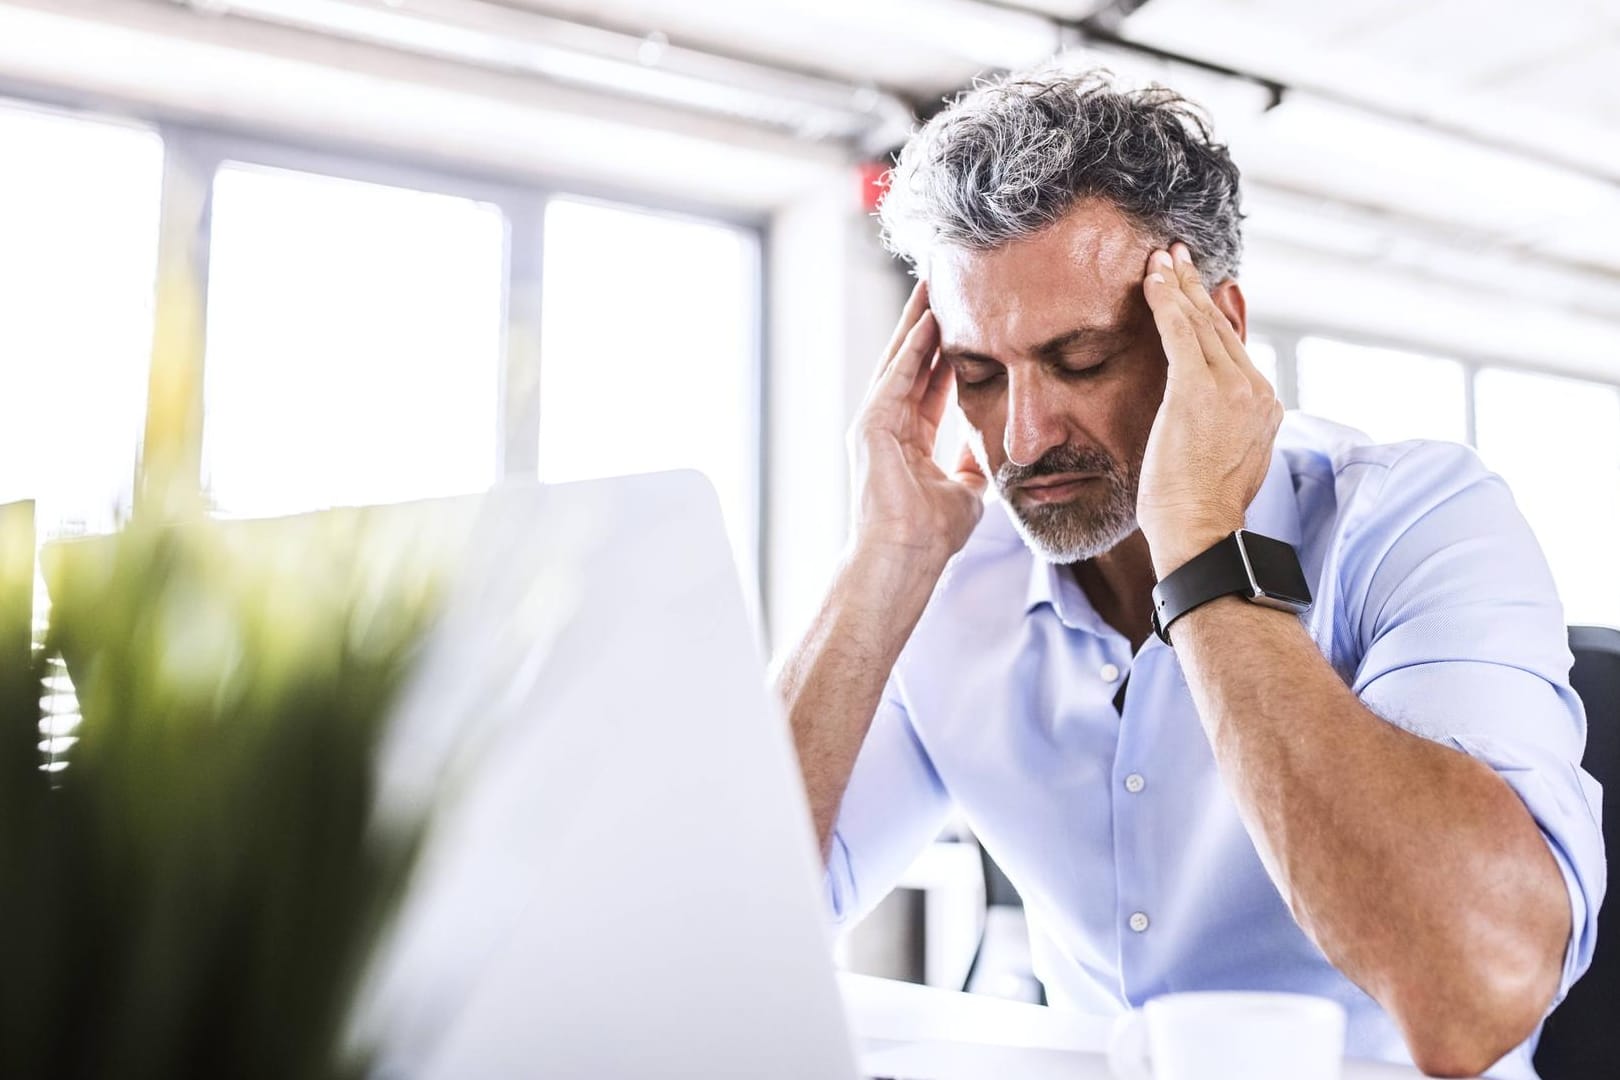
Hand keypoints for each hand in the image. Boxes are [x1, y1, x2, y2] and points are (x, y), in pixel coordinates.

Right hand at [847, 281, 988, 566]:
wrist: (906, 558)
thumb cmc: (932, 535)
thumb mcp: (967, 488)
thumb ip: (973, 460)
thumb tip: (992, 442)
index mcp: (910, 439)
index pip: (933, 382)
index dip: (950, 350)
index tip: (969, 319)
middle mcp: (889, 425)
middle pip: (913, 362)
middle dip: (930, 324)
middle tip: (946, 284)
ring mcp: (876, 424)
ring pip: (901, 360)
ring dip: (918, 322)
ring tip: (934, 285)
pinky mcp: (870, 426)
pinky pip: (896, 376)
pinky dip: (912, 347)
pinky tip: (929, 319)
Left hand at [1137, 243, 1281, 577]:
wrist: (1201, 532)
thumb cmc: (1199, 509)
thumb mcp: (1223, 459)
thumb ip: (1224, 426)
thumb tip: (1211, 413)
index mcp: (1264, 406)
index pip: (1234, 347)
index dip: (1212, 312)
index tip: (1198, 286)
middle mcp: (1256, 390)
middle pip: (1221, 327)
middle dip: (1196, 287)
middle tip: (1177, 255)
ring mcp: (1232, 389)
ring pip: (1202, 323)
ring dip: (1179, 284)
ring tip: (1161, 258)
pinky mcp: (1200, 390)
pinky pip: (1180, 332)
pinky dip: (1166, 300)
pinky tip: (1152, 278)